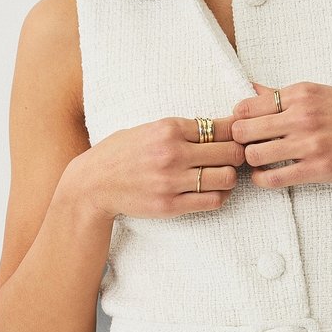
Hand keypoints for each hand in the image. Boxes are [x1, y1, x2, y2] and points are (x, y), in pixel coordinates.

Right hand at [67, 115, 245, 220]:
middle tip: (235, 157)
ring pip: (226, 178)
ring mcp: (171, 181)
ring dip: (230, 177)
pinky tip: (213, 190)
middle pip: (231, 152)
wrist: (93, 183)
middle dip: (238, 154)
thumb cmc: (122, 152)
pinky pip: (212, 201)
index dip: (237, 132)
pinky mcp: (169, 205)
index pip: (222, 127)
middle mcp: (172, 153)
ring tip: (223, 175)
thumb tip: (223, 126)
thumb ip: (183, 129)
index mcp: (169, 128)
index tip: (238, 136)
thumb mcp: (150, 129)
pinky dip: (220, 196)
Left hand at [230, 81, 331, 188]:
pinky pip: (273, 178)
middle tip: (246, 147)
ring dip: (250, 161)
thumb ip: (285, 94)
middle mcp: (303, 115)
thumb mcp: (323, 93)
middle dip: (239, 140)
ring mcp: (310, 143)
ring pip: (254, 154)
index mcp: (302, 93)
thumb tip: (252, 88)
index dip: (238, 119)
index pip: (247, 105)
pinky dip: (262, 180)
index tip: (244, 127)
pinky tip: (266, 176)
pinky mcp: (318, 169)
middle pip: (243, 129)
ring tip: (258, 162)